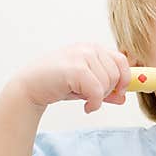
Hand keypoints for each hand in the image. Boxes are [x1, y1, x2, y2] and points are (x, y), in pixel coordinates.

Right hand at [14, 42, 130, 112]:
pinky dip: (94, 104)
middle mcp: (89, 49)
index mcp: (93, 49)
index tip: (119, 92)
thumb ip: (106, 90)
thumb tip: (123, 97)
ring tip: (85, 99)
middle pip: (116, 74)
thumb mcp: (85, 86)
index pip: (121, 60)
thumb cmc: (57, 83)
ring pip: (108, 83)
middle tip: (92, 97)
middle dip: (108, 91)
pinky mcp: (76, 69)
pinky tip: (86, 107)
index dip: (125, 78)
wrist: (30, 86)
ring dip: (99, 98)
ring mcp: (82, 56)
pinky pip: (98, 91)